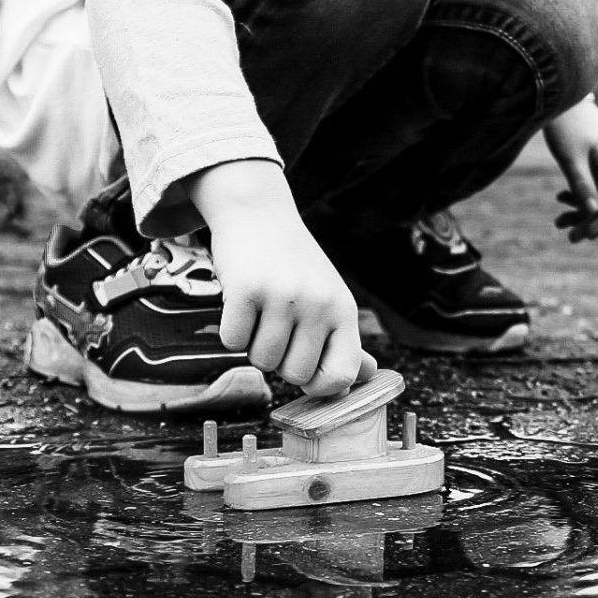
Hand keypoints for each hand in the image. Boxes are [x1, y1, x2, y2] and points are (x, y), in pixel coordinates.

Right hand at [190, 159, 376, 398]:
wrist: (258, 212)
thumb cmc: (294, 263)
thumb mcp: (328, 297)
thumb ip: (343, 340)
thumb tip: (366, 376)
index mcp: (344, 309)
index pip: (342, 374)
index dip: (319, 386)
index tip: (305, 373)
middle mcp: (318, 303)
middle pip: (295, 374)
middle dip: (279, 361)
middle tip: (276, 326)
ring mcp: (283, 295)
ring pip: (261, 362)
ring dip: (253, 345)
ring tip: (260, 311)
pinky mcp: (246, 289)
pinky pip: (232, 342)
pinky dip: (231, 330)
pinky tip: (240, 303)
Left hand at [541, 97, 597, 241]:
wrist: (558, 90)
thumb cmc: (563, 122)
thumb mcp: (568, 157)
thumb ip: (580, 185)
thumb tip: (590, 213)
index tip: (585, 236)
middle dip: (591, 220)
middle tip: (570, 237)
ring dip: (582, 211)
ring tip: (558, 223)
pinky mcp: (596, 156)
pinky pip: (594, 184)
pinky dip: (579, 194)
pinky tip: (561, 198)